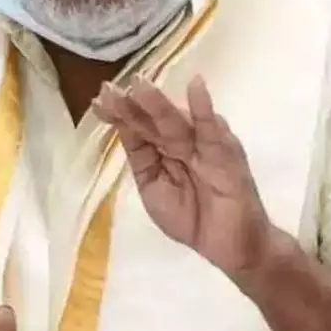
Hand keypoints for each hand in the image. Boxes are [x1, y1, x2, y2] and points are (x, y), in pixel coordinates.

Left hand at [92, 76, 275, 279]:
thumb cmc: (192, 217)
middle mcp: (181, 140)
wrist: (232, 246)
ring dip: (158, 103)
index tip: (98, 100)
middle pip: (153, 120)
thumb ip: (141, 158)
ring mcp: (203, 143)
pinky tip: (196, 86)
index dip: (119, 114)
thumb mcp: (154, 188)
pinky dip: (204, 109)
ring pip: (176, 122)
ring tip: (139, 85)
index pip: (138, 127)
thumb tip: (122, 125)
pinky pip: (212, 131)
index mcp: (162, 148)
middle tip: (110, 89)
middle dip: (132, 105)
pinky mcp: (225, 153)